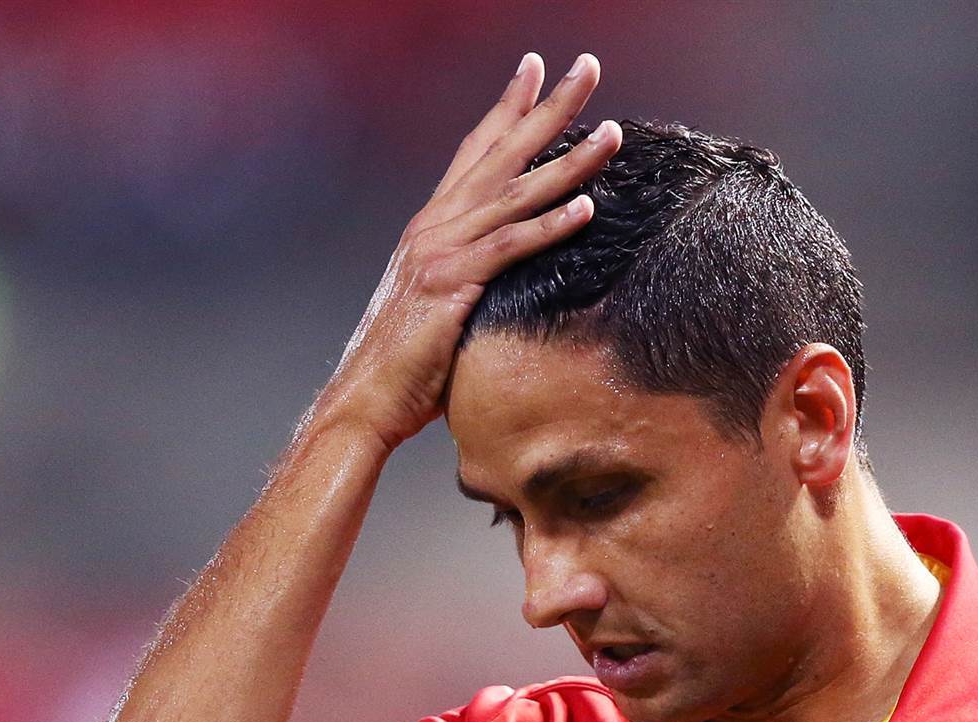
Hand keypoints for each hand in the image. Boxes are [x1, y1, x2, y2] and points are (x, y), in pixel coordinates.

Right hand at [311, 52, 618, 450]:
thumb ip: (474, 279)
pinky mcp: (452, 285)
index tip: (535, 68)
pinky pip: (509, 249)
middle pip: (502, 152)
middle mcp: (436, 225)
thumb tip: (512, 280)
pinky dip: (549, 227)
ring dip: (569, 161)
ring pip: (516, 193)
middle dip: (548, 107)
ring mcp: (442, 251)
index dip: (507, 107)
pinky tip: (586, 210)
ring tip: (612, 132)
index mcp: (433, 225)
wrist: (364, 399)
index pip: (476, 150)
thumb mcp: (444, 306)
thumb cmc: (406, 365)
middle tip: (588, 67)